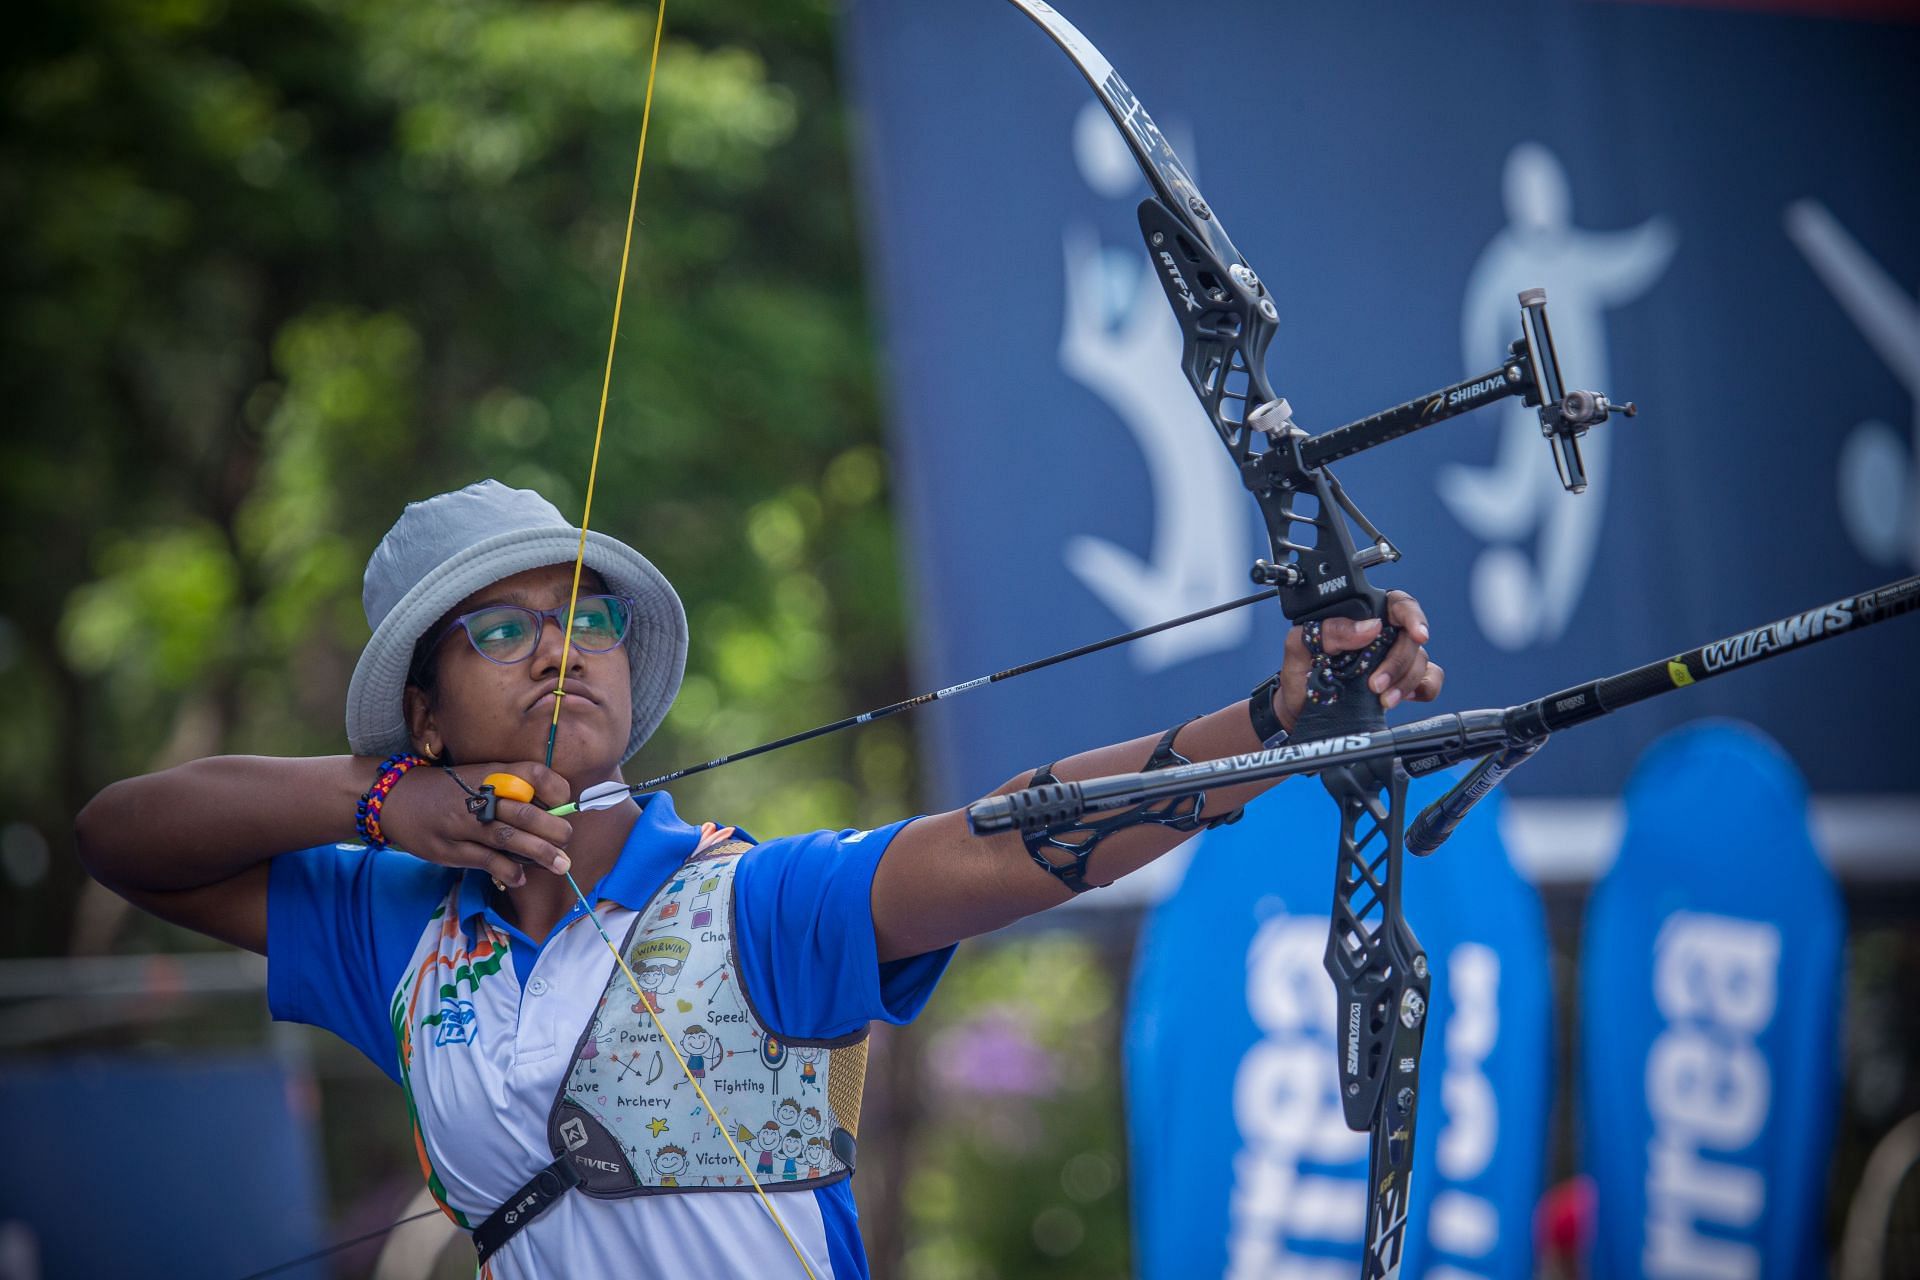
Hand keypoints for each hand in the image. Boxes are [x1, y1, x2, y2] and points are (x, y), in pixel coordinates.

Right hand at [377, 761, 573, 887]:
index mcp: (490, 773)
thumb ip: (510, 789)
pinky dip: (509, 871)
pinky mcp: (449, 849)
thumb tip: (552, 811)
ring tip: (560, 864)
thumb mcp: (478, 776)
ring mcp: (463, 824)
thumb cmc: (448, 789)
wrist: (396, 798)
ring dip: (540, 854)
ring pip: (509, 838)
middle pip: (525, 813)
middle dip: (554, 830)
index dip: (556, 788)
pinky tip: (521, 877)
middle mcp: (478, 797)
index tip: (565, 802)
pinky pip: (486, 861)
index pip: (532, 773)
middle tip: (567, 840)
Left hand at [1276, 590, 1444, 730]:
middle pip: (1411, 637)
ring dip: (1404, 681)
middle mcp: (1382, 635)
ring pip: (1421, 660)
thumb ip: (1329, 630)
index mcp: (1359, 616)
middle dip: (1398, 662)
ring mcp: (1394, 659)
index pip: (1396, 604)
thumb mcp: (1299, 646)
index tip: (1417, 633)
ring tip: (1381, 699)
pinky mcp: (1403, 683)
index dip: (1412, 615)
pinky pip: (1430, 681)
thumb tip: (1369, 627)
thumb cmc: (1299, 675)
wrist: (1298, 712)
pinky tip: (1397, 698)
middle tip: (1375, 683)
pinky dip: (1422, 689)